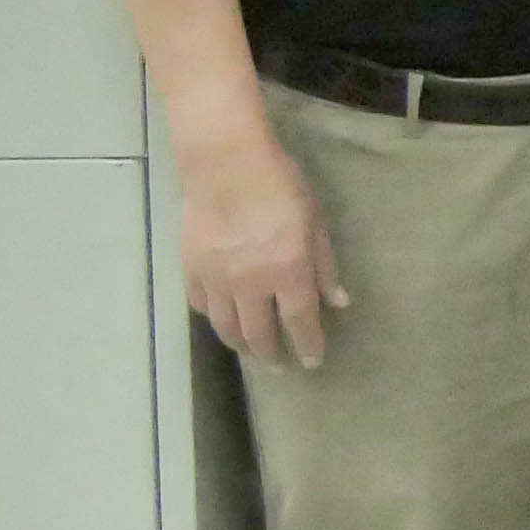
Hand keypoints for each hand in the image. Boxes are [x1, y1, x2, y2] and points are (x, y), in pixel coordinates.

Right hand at [179, 120, 346, 365]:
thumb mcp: (316, 222)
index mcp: (288, 272)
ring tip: (250, 352)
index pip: (300, 322)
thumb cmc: (281, 186)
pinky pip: (202, 305)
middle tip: (279, 365)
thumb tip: (338, 303)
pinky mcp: (191, 270)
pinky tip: (221, 319)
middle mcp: (251, 285)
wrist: (226, 165)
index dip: (308, 345)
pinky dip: (213, 317)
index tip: (313, 362)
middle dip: (271, 354)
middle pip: (259, 333)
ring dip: (240, 345)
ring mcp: (217, 280)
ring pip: (226, 327)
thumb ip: (325, 266)